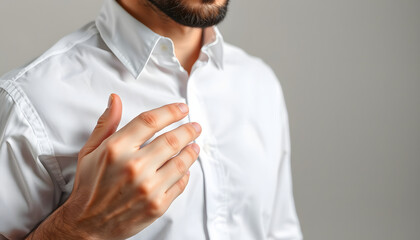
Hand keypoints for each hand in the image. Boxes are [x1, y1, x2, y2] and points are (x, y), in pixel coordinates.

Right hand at [27, 94, 200, 239]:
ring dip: (191, 150)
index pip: (151, 121)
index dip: (170, 111)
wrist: (88, 223)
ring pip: (181, 162)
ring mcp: (147, 187)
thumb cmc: (90, 186)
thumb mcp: (90, 151)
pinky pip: (180, 184)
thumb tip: (115, 99)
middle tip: (195, 127)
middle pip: (171, 139)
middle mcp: (133, 166)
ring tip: (194, 145)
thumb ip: (106, 124)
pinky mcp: (157, 205)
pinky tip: (186, 168)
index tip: (182, 108)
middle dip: (188, 130)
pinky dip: (186, 174)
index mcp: (116, 149)